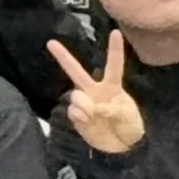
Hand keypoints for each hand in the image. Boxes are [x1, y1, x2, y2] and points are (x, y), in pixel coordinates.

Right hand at [47, 30, 145, 155]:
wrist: (121, 147)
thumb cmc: (129, 127)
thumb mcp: (128, 116)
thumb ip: (113, 109)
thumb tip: (96, 107)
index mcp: (112, 87)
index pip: (114, 65)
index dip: (115, 49)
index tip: (116, 31)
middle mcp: (94, 91)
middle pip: (76, 71)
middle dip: (63, 56)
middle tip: (49, 42)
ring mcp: (84, 103)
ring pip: (75, 96)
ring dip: (85, 106)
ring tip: (94, 116)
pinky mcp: (76, 116)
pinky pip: (73, 111)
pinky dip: (81, 117)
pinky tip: (88, 122)